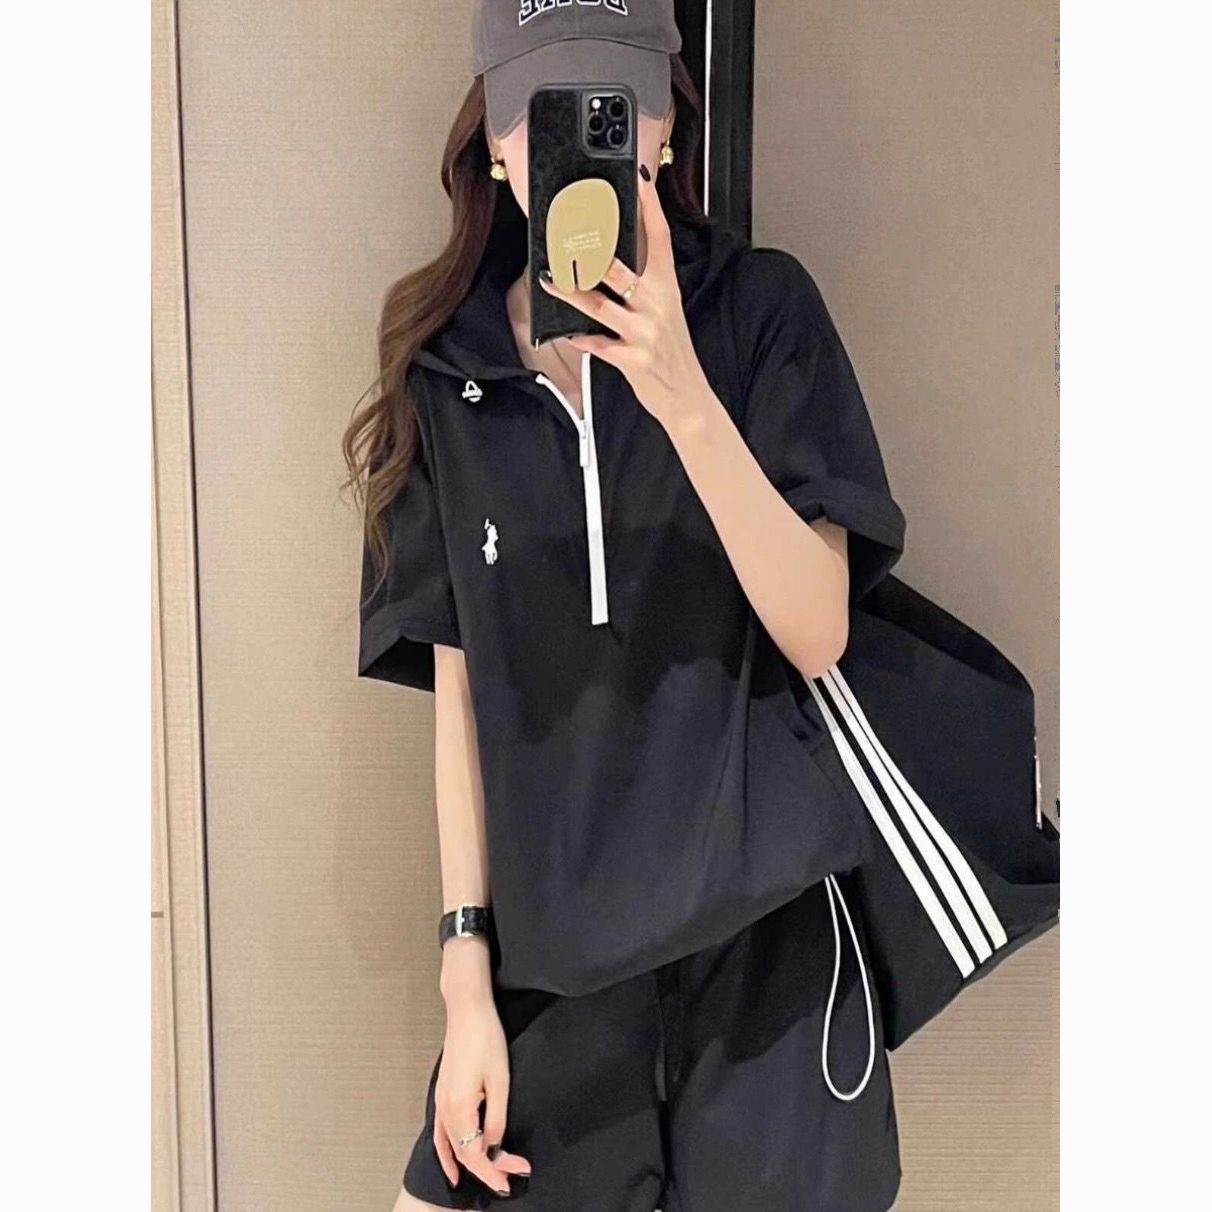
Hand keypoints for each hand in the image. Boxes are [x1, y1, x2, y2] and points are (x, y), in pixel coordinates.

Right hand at [432, 995, 531, 1195]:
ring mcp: (440, 1102)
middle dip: (488, 1168)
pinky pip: (440, 1134)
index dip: (496, 1168)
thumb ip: (496, 1118)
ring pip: (451, 1147)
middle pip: (464, 1153)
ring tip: (489, 1179)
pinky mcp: (442, 1094)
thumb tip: (494, 1145)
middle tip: (511, 1177)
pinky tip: (452, 1165)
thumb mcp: (500, 1080)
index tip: (518, 1172)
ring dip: (469, 1165)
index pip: (475, 1154)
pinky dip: (446, 1153)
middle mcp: (445, 1110)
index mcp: (459, 1108)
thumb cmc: (486, 1039)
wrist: (467, 1011)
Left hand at [539, 166, 714, 430]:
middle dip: (590, 251)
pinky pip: (598, 344)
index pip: (660, 238)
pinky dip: (579, 337)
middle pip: (619, 269)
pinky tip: (562, 331)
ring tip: (550, 279)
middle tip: (564, 232)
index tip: (637, 179)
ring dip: (571, 292)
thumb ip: (643, 285)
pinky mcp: (633, 360)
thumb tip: (608, 259)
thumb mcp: (665, 311)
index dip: (649, 207)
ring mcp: (645, 333)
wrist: (687, 396)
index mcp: (667, 288)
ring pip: (600, 305)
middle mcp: (658, 305)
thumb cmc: (670, 351)